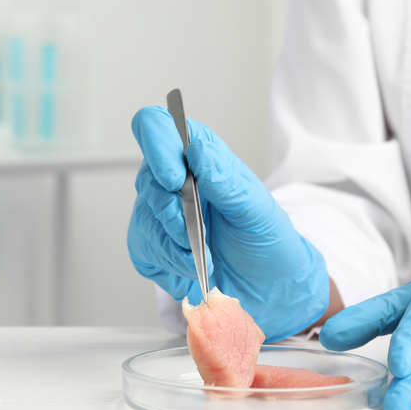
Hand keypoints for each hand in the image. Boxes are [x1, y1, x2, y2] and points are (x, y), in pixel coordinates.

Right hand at [127, 106, 329, 341]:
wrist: (267, 282)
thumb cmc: (264, 237)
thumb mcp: (254, 207)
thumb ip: (224, 179)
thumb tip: (196, 150)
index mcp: (199, 154)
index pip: (157, 126)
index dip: (157, 146)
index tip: (175, 180)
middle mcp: (174, 178)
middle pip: (147, 181)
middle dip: (171, 215)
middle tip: (198, 236)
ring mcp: (160, 211)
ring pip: (144, 221)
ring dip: (174, 247)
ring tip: (204, 259)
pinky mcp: (153, 244)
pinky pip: (143, 250)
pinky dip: (168, 264)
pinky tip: (191, 268)